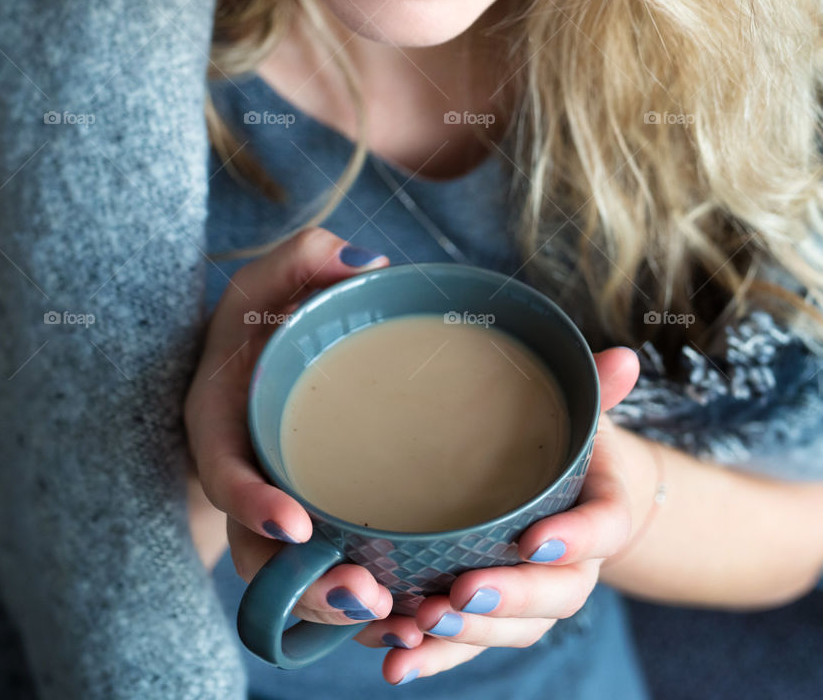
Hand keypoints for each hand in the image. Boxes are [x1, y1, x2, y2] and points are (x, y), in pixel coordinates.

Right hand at [183, 227, 395, 623]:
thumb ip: (305, 257)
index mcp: (218, 424)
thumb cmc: (259, 320)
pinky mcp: (306, 528)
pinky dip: (361, 599)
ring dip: (340, 607)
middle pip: (260, 554)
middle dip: (309, 586)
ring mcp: (269, 511)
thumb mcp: (268, 279)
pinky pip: (323, 577)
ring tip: (401, 614)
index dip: (254, 506)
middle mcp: (239, 480)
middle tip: (369, 597)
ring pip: (293, 582)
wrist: (249, 367)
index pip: (225, 473)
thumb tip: (369, 262)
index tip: (298, 527)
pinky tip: (412, 609)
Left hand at [351, 347, 640, 685]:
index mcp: (603, 513)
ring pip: (513, 629)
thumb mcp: (585, 414)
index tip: (534, 540)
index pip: (601, 529)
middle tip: (462, 594)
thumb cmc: (576, 448)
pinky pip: (472, 648)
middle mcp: (575, 567)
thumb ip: (597, 388)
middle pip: (554, 596)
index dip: (573, 540)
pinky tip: (393, 660)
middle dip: (508, 599)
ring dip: (466, 637)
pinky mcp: (498, 616)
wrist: (580, 493)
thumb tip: (623, 357)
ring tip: (418, 627)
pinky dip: (434, 659)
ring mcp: (537, 597)